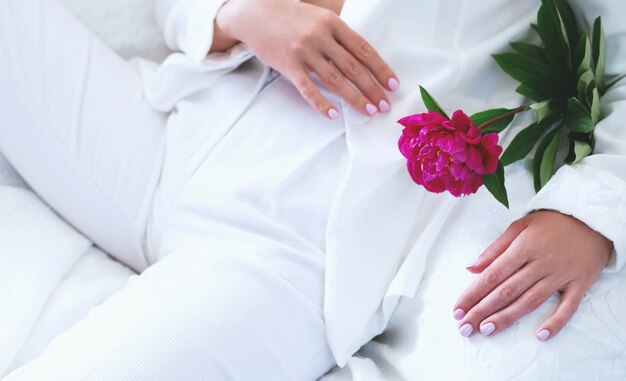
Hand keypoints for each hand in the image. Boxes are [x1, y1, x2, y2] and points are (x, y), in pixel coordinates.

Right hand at [216, 0, 398, 118]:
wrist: (254, 14)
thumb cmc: (289, 17)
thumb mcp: (318, 18)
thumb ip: (337, 36)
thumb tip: (361, 61)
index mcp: (332, 23)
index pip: (363, 49)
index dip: (381, 69)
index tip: (393, 84)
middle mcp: (320, 37)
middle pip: (353, 68)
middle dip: (372, 89)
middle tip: (384, 105)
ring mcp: (304, 52)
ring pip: (335, 80)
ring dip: (354, 98)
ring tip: (368, 111)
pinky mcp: (288, 66)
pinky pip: (308, 89)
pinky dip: (321, 103)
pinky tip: (332, 114)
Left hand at [453, 210, 612, 340]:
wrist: (593, 219)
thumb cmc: (553, 222)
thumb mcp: (521, 225)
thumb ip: (495, 248)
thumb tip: (472, 267)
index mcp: (523, 247)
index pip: (493, 275)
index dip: (473, 294)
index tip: (458, 309)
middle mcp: (541, 263)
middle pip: (507, 291)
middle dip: (483, 310)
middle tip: (466, 326)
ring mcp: (561, 275)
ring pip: (531, 300)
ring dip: (508, 317)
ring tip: (488, 329)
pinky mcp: (579, 284)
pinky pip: (568, 307)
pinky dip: (556, 321)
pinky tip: (541, 334)